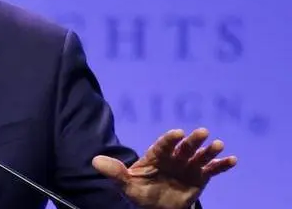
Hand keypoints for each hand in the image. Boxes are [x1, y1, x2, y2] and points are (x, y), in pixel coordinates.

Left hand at [92, 128, 236, 208]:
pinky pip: (212, 170)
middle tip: (202, 132)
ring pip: (199, 155)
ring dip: (209, 150)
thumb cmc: (140, 194)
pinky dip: (222, 165)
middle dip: (193, 140)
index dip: (170, 139)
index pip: (163, 145)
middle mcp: (174, 158)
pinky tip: (232, 160)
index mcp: (156, 156)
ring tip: (218, 144)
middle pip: (184, 147)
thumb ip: (114, 173)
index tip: (177, 133)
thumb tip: (94, 161)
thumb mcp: (126, 186)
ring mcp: (188, 166)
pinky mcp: (200, 177)